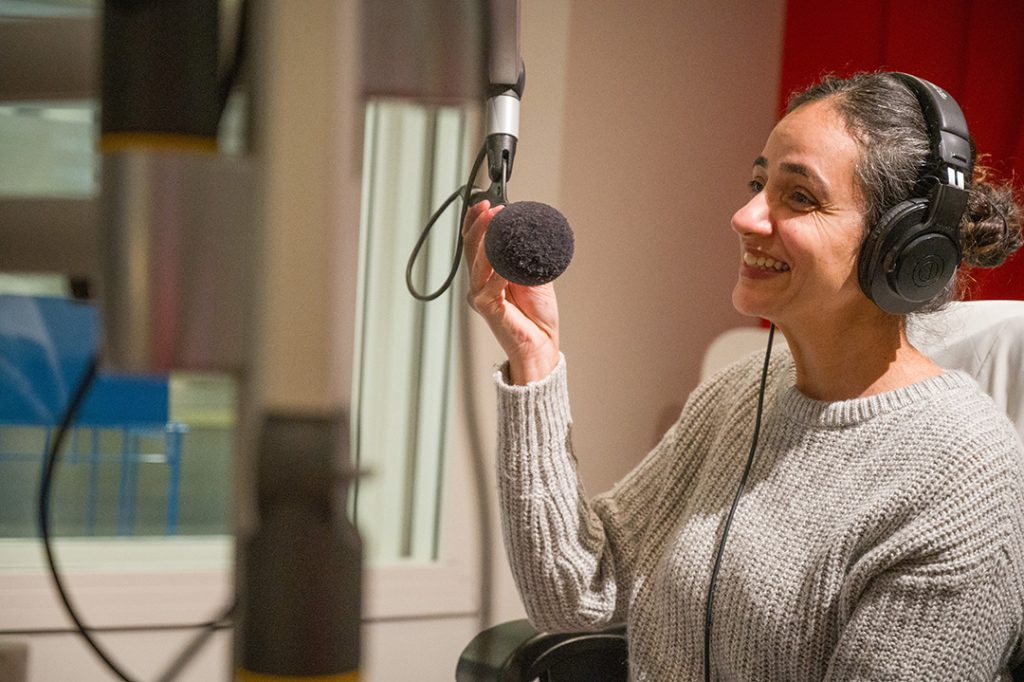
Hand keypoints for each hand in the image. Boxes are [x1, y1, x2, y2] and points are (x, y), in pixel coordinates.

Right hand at [463, 200, 560, 383]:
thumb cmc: (537, 314)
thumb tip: (529, 233)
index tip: (485, 203)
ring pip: (478, 262)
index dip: (475, 221)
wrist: (542, 343)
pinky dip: (501, 271)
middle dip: (479, 224)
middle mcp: (479, 283)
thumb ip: (527, 257)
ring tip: (497, 222)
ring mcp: (480, 295)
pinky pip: (490, 284)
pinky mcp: (487, 307)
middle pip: (471, 247)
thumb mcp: (535, 276)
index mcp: (488, 274)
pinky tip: (509, 262)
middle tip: (491, 208)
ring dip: (487, 240)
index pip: (475, 242)